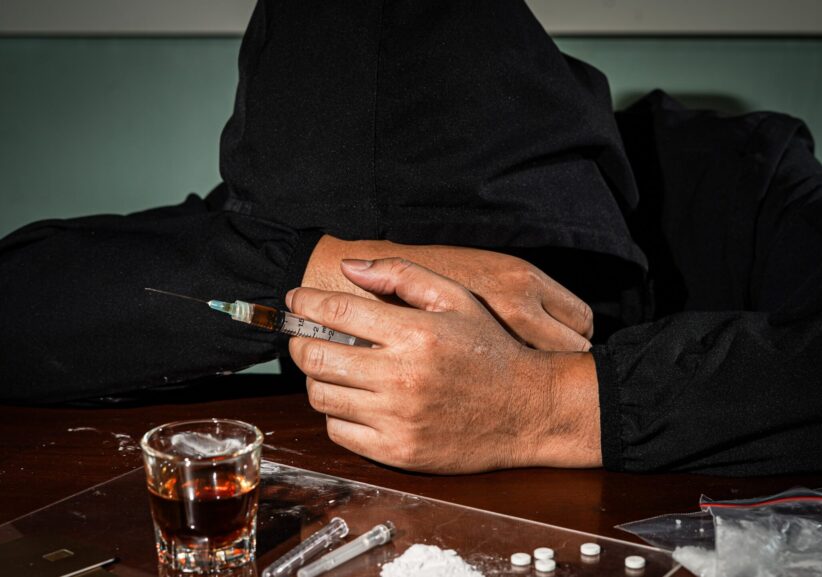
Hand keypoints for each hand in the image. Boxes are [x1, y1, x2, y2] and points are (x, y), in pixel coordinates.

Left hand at [286, 258, 600, 473]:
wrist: (527, 410)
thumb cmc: (490, 350)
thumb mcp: (456, 299)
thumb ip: (401, 274)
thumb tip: (348, 266)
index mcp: (414, 333)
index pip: (335, 313)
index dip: (304, 304)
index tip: (295, 301)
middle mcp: (401, 377)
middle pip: (315, 358)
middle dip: (300, 343)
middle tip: (304, 337)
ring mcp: (397, 418)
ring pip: (322, 396)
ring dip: (318, 378)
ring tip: (333, 368)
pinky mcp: (397, 451)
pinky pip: (339, 432)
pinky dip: (337, 414)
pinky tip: (354, 400)